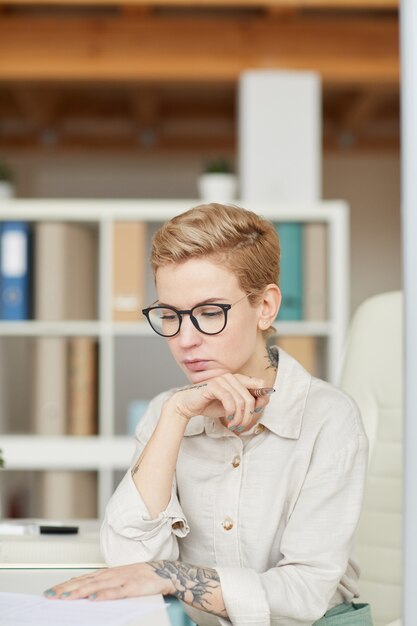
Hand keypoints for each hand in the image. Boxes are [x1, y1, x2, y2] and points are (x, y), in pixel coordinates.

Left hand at [43, 562, 173, 600]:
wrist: (162, 572)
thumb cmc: (139, 577)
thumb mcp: (116, 580)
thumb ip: (100, 585)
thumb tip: (82, 594)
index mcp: (105, 573)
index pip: (81, 579)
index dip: (65, 585)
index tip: (50, 592)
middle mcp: (110, 575)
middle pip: (85, 582)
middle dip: (66, 589)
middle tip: (51, 596)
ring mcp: (121, 579)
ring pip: (96, 586)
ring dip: (80, 591)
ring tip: (66, 597)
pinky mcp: (132, 586)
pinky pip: (116, 592)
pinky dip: (104, 594)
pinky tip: (94, 598)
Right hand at [167, 373, 270, 432]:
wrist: (188, 405)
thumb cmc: (209, 404)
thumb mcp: (232, 405)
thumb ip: (246, 402)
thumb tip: (263, 401)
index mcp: (237, 379)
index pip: (260, 384)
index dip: (262, 398)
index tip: (255, 412)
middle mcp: (231, 376)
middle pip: (251, 397)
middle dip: (248, 416)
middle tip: (241, 425)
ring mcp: (222, 379)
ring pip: (241, 401)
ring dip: (239, 418)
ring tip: (234, 425)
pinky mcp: (214, 385)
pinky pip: (230, 401)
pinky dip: (231, 413)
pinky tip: (228, 420)